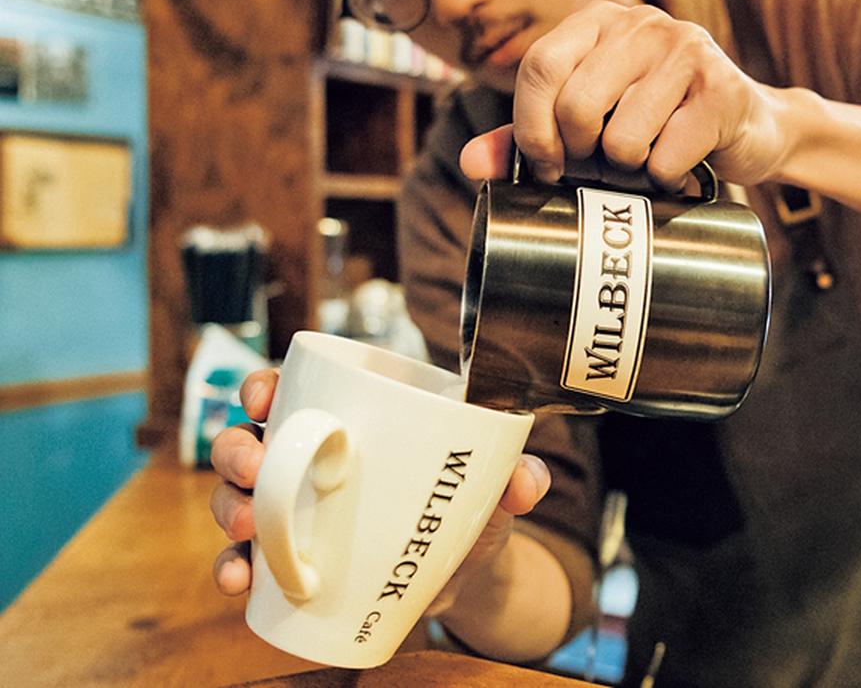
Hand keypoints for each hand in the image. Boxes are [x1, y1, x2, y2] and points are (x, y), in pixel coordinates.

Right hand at [209, 369, 552, 607]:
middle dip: (236, 449)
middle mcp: (310, 458)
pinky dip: (234, 567)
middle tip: (257, 468)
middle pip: (249, 438)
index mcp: (351, 420)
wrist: (462, 575)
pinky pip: (246, 558)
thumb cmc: (465, 506)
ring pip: (237, 494)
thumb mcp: (491, 488)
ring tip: (249, 527)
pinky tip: (240, 578)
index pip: (293, 388)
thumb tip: (528, 480)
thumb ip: (516, 476)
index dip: (265, 386)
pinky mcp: (289, 558)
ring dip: (229, 506)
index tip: (265, 396)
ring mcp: (293, 509)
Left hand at [460, 1, 786, 187]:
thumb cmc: (659, 124)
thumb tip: (471, 165)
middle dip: (582, 155)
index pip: (539, 66)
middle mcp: (642, 25)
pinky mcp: (721, 93)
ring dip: (628, 171)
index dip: (530, 127)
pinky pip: (664, 158)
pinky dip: (665, 179)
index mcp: (600, 21)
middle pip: (577, 106)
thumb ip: (530, 136)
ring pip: (621, 139)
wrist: (752, 128)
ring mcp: (686, 53)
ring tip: (646, 160)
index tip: (545, 166)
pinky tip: (680, 165)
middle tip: (602, 167)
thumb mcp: (593, 120)